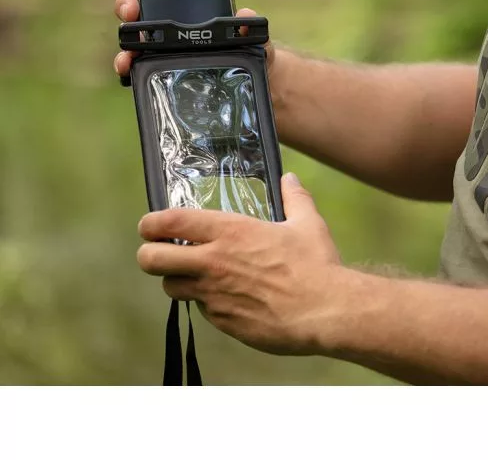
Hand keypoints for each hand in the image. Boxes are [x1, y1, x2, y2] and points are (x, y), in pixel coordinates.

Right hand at [112, 0, 277, 78]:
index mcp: (189, 16)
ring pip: (135, 53)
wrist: (259, 84)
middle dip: (126, 26)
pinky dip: (134, 77)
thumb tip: (245, 16)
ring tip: (125, 63)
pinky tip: (132, 79)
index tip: (134, 6)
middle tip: (128, 28)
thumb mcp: (257, 41)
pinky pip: (145, 76)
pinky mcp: (167, 79)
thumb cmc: (255, 54)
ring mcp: (166, 58)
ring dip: (125, 56)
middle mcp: (172, 35)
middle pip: (136, 26)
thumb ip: (252, 29)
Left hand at [136, 173, 348, 355]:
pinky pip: (201, 309)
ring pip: (171, 287)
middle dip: (150, 254)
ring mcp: (214, 295)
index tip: (150, 225)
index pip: (168, 222)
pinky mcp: (222, 321)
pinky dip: (206, 302)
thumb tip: (290, 179)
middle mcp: (213, 262)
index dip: (150, 223)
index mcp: (229, 232)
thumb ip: (294, 197)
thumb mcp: (307, 223)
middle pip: (151, 260)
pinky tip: (228, 296)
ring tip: (196, 275)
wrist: (325, 311)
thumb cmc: (316, 265)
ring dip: (178, 280)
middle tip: (161, 253)